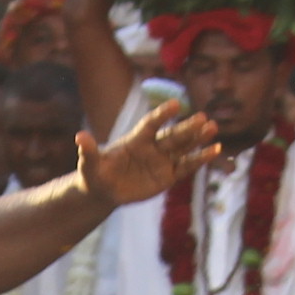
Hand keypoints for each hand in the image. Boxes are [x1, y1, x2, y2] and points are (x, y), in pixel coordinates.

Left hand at [77, 98, 220, 208]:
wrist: (105, 189)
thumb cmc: (95, 173)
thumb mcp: (89, 165)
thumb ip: (89, 151)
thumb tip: (79, 136)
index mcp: (135, 140)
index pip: (151, 124)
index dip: (162, 115)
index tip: (176, 104)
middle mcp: (152, 147)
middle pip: (172, 135)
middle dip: (187, 127)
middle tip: (203, 117)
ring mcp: (162, 160)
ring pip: (183, 147)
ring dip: (198, 139)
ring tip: (213, 128)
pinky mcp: (168, 175)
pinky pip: (186, 166)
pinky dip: (199, 159)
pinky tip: (214, 150)